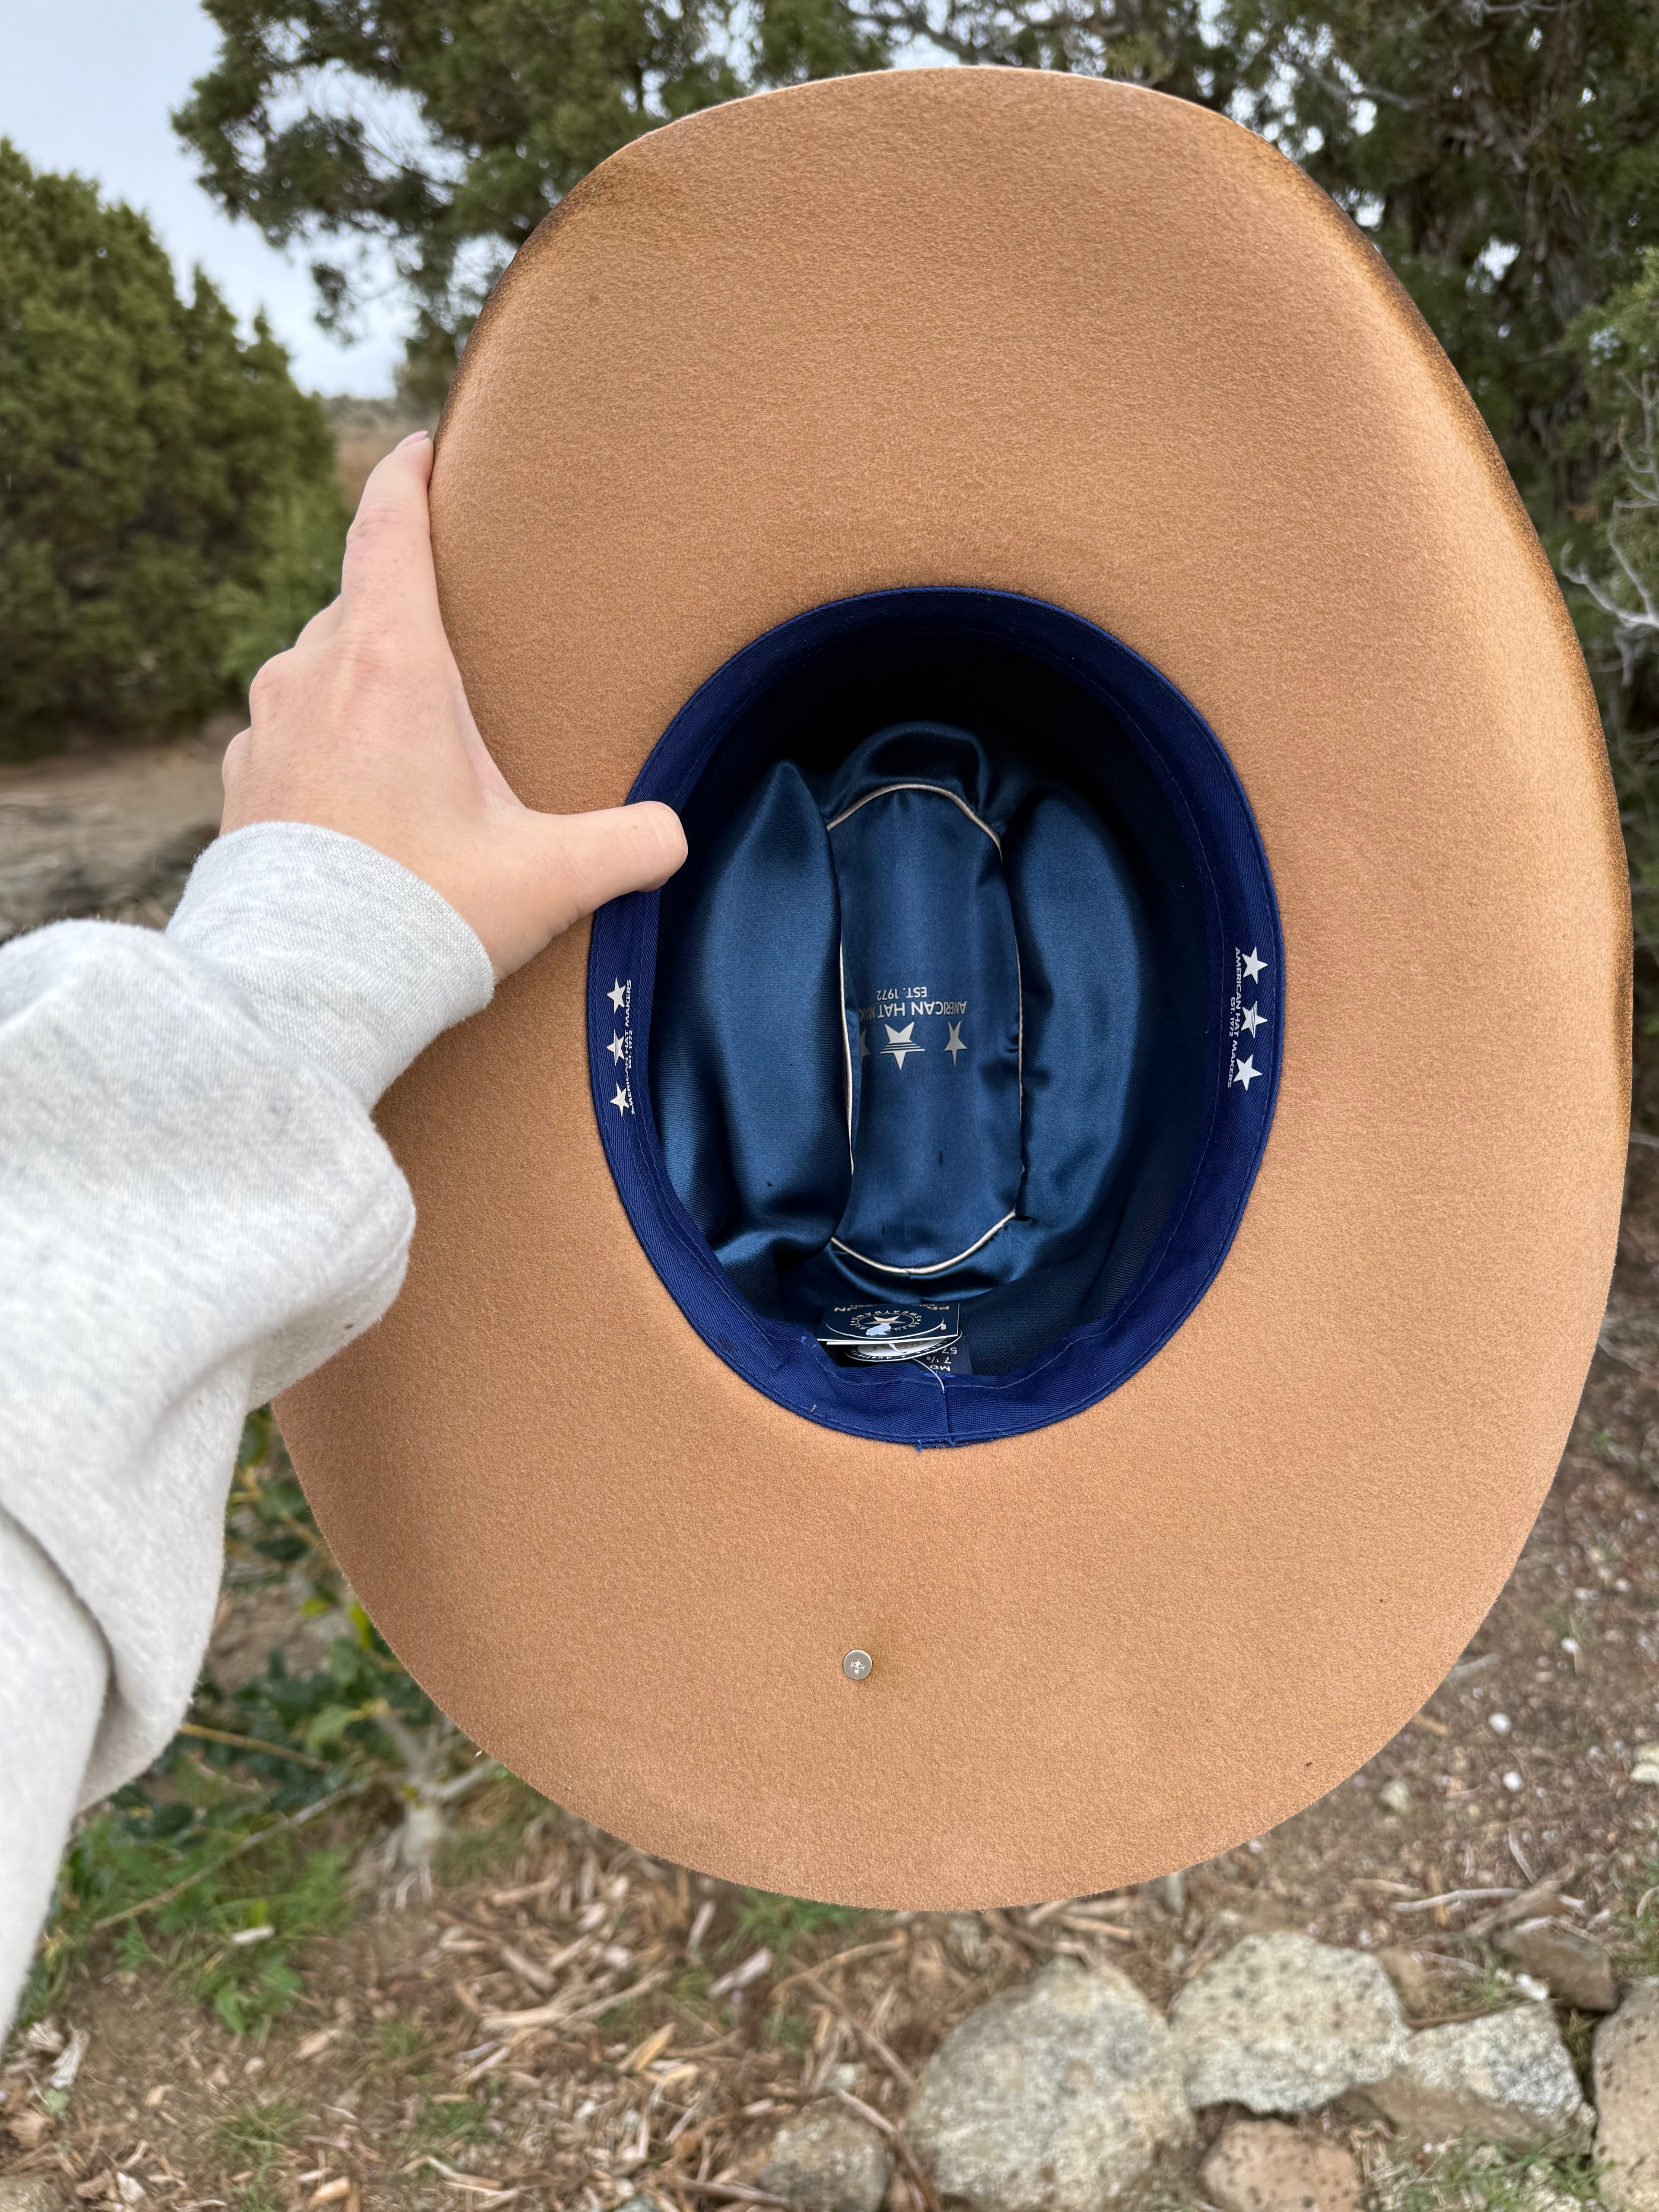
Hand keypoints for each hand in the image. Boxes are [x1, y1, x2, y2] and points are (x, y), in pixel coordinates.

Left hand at [221, 433, 685, 977]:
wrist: (300, 992)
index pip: (386, 525)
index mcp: (389, 663)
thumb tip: (676, 837)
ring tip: (411, 712)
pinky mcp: (241, 781)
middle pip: (360, 598)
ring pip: (319, 664)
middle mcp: (314, 673)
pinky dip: (325, 735)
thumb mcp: (548, 878)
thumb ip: (628, 845)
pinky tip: (357, 787)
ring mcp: (266, 726)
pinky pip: (289, 728)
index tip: (422, 445)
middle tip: (451, 608)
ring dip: (362, 673)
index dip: (406, 475)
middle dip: (404, 596)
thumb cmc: (423, 916)